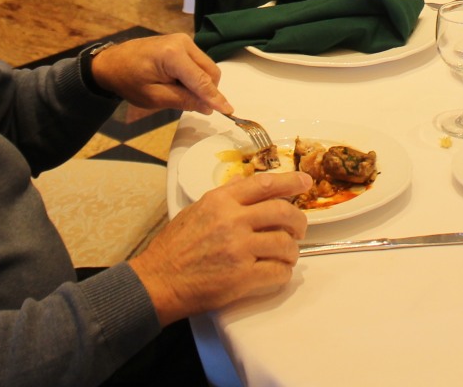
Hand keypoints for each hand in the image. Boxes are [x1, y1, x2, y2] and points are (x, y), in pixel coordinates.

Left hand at [89, 36, 229, 114]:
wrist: (111, 62)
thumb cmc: (127, 80)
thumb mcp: (153, 97)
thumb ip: (183, 100)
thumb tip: (208, 107)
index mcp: (173, 55)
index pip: (202, 80)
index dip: (216, 98)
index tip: (229, 111)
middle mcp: (183, 42)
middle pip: (210, 71)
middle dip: (208, 91)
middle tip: (189, 104)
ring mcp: (184, 40)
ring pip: (207, 67)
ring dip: (201, 84)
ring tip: (176, 91)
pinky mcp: (182, 42)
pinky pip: (198, 63)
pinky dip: (195, 76)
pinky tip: (177, 83)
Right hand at [130, 170, 311, 323]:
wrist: (157, 281)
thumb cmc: (173, 248)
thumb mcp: (195, 211)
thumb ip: (223, 198)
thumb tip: (244, 185)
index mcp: (220, 201)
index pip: (264, 184)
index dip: (290, 182)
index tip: (304, 182)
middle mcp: (232, 220)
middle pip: (283, 211)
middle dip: (299, 220)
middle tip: (300, 228)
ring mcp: (239, 248)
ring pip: (285, 243)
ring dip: (292, 251)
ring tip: (287, 256)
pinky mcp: (242, 276)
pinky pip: (278, 272)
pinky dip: (284, 273)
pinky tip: (278, 273)